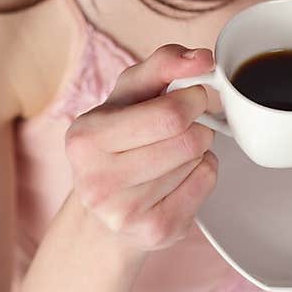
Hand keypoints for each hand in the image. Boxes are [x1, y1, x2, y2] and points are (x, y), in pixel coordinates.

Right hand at [64, 45, 219, 254]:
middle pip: (187, 141)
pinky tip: (180, 174)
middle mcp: (98, 180)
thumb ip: (163, 64)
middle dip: (199, 125)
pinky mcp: (155, 232)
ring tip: (176, 151)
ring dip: (199, 150)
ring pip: (197, 162)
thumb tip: (203, 58)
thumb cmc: (119, 139)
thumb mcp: (130, 94)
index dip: (193, 99)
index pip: (169, 115)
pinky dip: (203, 172)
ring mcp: (126, 212)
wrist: (104, 209)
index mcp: (86, 138)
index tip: (193, 97)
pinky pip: (204, 185)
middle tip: (190, 124)